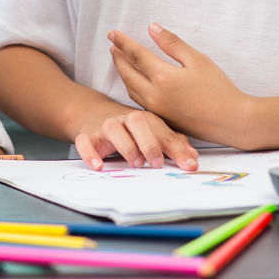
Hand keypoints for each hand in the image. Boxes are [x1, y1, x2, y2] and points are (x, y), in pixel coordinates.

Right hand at [72, 104, 197, 171]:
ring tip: (135, 163)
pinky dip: (90, 154)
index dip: (176, 148)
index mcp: (144, 119)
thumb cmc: (128, 127)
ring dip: (126, 146)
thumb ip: (172, 144)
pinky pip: (85, 142)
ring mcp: (104, 127)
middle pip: (137, 122)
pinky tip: (99, 166)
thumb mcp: (151, 132)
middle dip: (149, 142)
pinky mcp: (87, 136)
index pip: (162, 130)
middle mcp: (125, 120)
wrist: (92, 112)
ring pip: (113, 129)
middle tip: (157, 163)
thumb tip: (193, 158)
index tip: (189, 165)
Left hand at [109, 23, 251, 144]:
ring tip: (121, 62)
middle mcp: (154, 96)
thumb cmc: (219, 89)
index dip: (123, 42)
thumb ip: (172, 43)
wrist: (232, 121)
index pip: (135, 55)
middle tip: (113, 46)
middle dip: (118, 58)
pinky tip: (136, 83)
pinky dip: (133, 88)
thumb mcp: (197, 59)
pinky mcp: (163, 120)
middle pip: (127, 74)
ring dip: (124, 74)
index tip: (112, 33)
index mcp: (162, 77)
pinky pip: (140, 101)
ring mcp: (157, 110)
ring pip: (131, 90)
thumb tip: (152, 28)